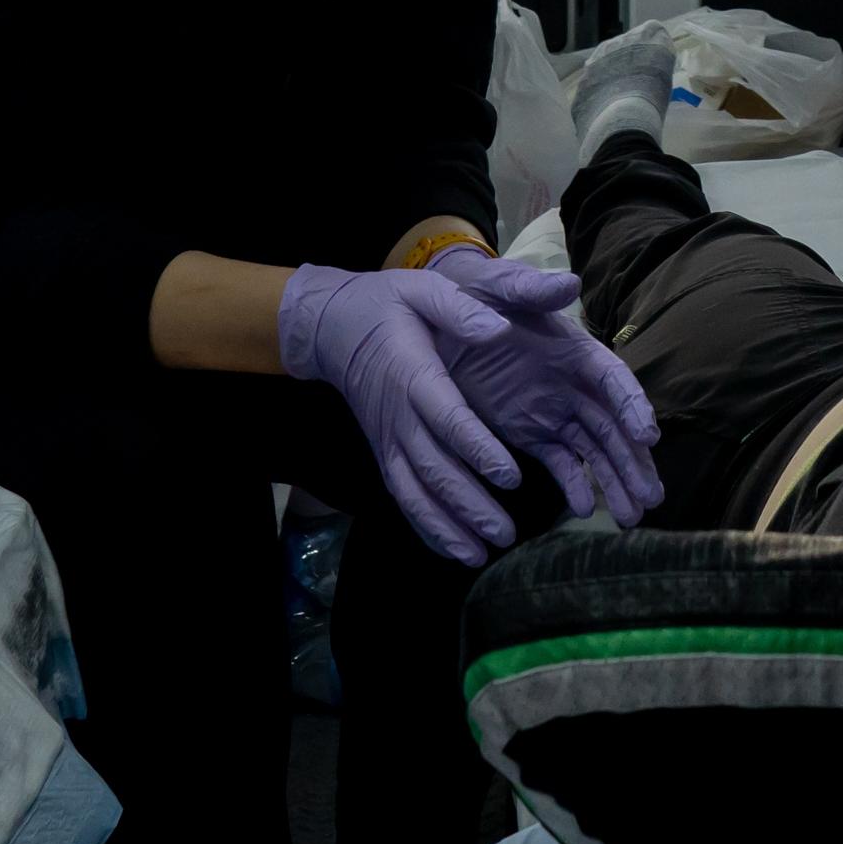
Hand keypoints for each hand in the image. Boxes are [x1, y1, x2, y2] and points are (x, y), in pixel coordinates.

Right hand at [276, 263, 524, 563]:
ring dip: (446, 526)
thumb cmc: (386, 305)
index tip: (511, 475)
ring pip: (414, 492)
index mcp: (413, 373)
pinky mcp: (383, 452)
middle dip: (469, 504)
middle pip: (432, 468)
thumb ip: (461, 309)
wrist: (331, 327)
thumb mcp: (421, 290)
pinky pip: (402, 496)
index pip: (447, 418)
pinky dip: (426, 526)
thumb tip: (498, 328)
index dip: (477, 449)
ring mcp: (387, 439)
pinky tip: (454, 551)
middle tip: (506, 532)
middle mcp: (397, 415)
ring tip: (482, 553)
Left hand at [426, 246, 664, 523]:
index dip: (633, 406)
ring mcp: (553, 410)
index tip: (649, 438)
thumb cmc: (472, 293)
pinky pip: (560, 462)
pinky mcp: (531, 432)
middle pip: (613, 426)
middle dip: (634, 462)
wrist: (435, 318)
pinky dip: (573, 485)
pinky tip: (583, 510)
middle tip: (652, 500)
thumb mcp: (495, 285)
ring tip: (631, 518)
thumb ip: (530, 289)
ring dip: (615, 482)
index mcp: (573, 349)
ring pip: (595, 451)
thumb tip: (571, 282)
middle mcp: (572, 383)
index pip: (612, 379)